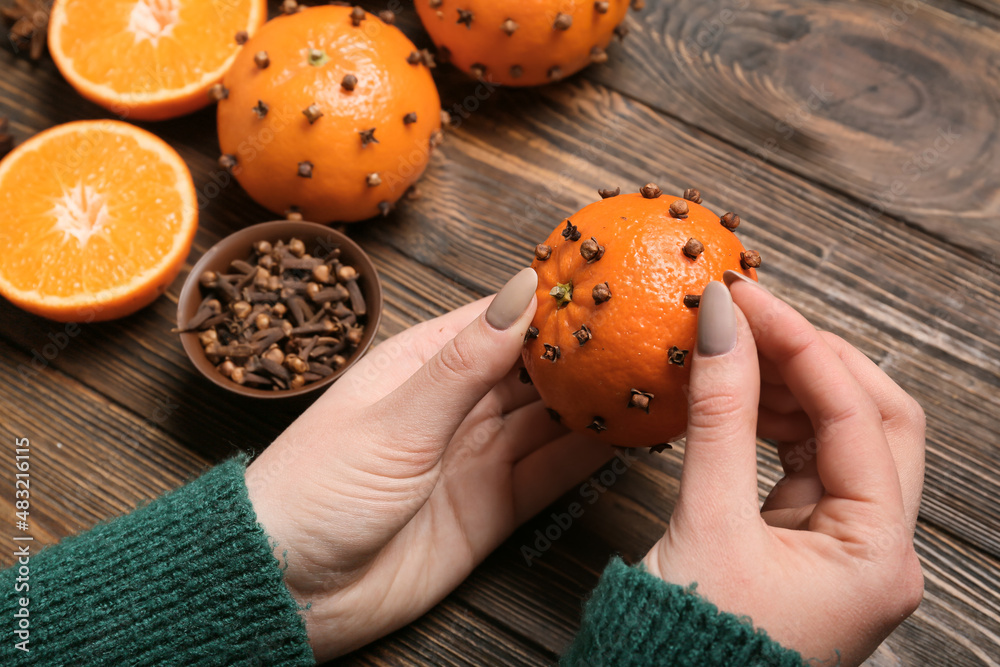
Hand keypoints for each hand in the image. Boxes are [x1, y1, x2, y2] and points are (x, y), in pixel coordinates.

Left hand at [245, 268, 610, 660]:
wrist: (290, 591)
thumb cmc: (315, 490)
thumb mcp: (395, 420)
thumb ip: (463, 365)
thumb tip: (520, 295)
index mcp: (420, 366)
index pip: (495, 320)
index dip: (548, 302)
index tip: (604, 283)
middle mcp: (454, 407)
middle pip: (531, 370)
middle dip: (582, 353)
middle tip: (641, 331)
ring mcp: (476, 457)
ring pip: (550, 421)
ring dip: (594, 404)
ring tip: (648, 378)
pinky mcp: (491, 508)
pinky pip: (550, 474)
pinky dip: (589, 457)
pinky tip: (628, 438)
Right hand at [642, 274, 924, 665]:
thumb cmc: (690, 644)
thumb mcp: (706, 519)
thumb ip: (719, 414)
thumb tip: (722, 325)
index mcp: (878, 555)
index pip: (858, 415)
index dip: (801, 344)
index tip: (746, 298)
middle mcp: (879, 551)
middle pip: (875, 419)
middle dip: (814, 358)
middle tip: (750, 315)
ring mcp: (846, 548)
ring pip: (840, 437)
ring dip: (791, 385)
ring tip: (734, 349)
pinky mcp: (808, 545)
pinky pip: (804, 464)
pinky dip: (773, 422)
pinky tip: (737, 395)